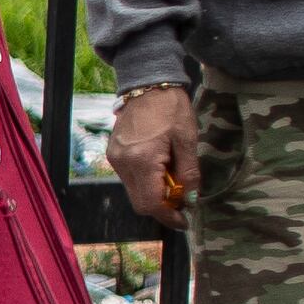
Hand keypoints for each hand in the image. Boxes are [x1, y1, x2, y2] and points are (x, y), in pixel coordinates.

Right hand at [108, 84, 196, 227]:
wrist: (148, 84)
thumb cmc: (170, 108)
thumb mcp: (187, 139)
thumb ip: (188, 172)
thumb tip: (189, 198)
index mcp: (142, 160)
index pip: (151, 203)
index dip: (168, 216)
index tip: (183, 219)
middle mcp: (123, 163)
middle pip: (140, 203)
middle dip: (161, 207)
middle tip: (181, 202)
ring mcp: (115, 159)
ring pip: (134, 192)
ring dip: (153, 194)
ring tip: (172, 181)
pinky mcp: (114, 154)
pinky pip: (129, 179)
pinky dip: (145, 182)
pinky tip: (159, 169)